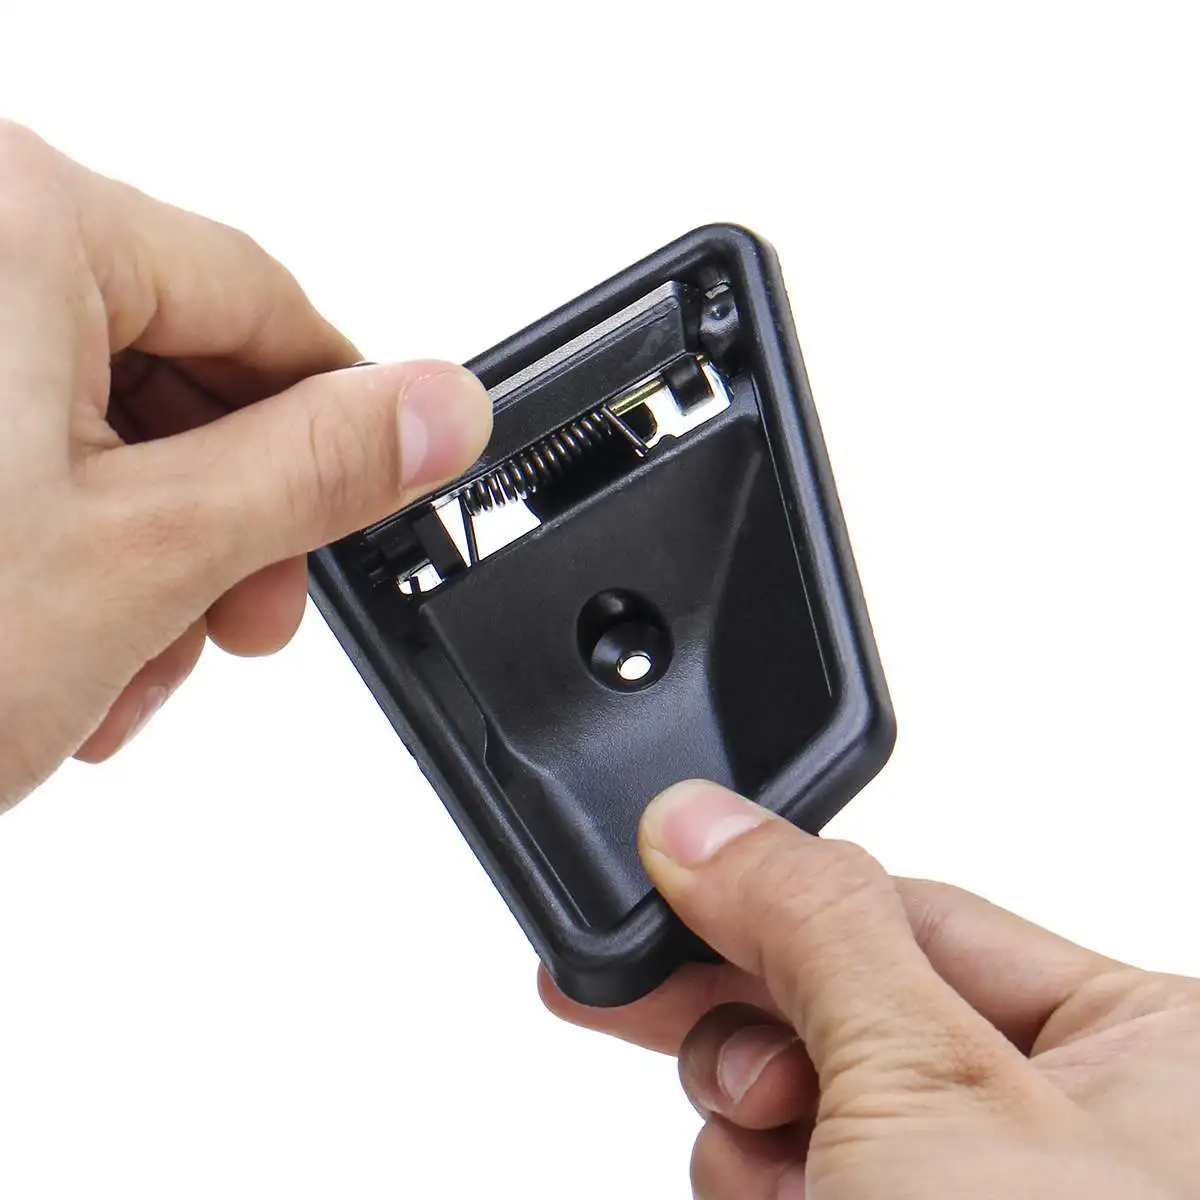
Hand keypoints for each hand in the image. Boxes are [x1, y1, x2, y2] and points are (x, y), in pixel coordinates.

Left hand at [0, 123, 490, 810]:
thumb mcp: (143, 555)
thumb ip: (318, 469)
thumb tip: (443, 408)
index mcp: (13, 218)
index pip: (267, 301)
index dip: (346, 417)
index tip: (381, 493)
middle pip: (176, 363)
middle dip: (228, 517)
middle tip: (243, 621)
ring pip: (96, 415)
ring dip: (147, 551)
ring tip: (123, 667)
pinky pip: (13, 435)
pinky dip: (60, 540)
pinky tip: (55, 642)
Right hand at [543, 781, 1199, 1196]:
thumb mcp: (934, 1100)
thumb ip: (813, 928)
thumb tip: (705, 821)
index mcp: (1146, 1049)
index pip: (906, 909)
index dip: (770, 893)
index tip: (655, 873)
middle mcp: (1077, 1131)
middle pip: (850, 1002)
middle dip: (746, 1020)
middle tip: (618, 996)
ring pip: (812, 1106)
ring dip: (754, 1139)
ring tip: (774, 1185)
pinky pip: (796, 1188)